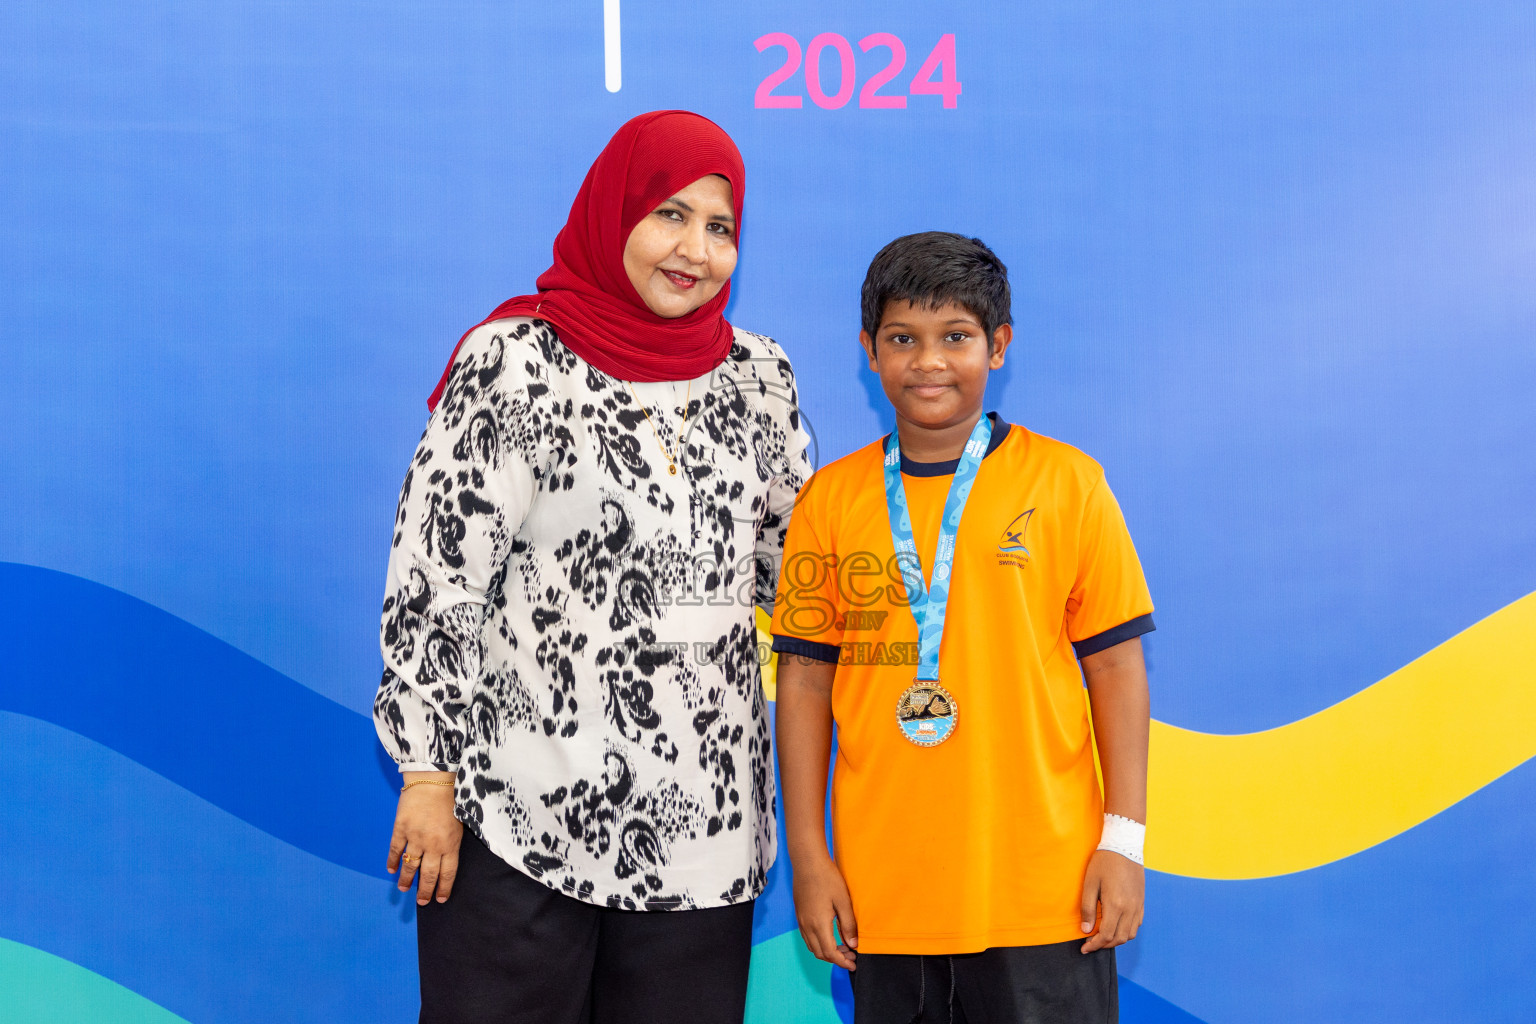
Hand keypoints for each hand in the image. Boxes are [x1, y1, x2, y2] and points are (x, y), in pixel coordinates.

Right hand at [387, 772, 462, 905]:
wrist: (433, 780)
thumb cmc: (451, 798)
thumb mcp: (460, 822)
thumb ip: (453, 841)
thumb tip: (446, 858)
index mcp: (450, 844)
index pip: (447, 873)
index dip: (443, 888)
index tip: (440, 899)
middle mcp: (433, 845)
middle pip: (428, 874)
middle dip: (425, 891)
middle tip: (422, 902)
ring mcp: (415, 838)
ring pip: (410, 865)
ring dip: (407, 879)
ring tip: (404, 889)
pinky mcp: (401, 829)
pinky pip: (396, 850)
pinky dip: (393, 861)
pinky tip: (392, 869)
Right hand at [791, 853, 858, 969]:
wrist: (807, 861)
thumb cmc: (827, 878)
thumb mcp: (843, 901)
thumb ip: (848, 924)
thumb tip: (853, 944)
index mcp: (818, 924)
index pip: (830, 953)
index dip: (842, 962)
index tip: (854, 964)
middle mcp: (807, 926)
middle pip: (820, 953)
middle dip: (836, 959)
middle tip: (852, 956)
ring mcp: (801, 920)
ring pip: (812, 946)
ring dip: (827, 952)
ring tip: (843, 947)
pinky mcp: (799, 914)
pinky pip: (808, 937)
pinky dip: (819, 943)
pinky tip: (830, 936)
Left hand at [1079, 849, 1143, 952]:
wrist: (1124, 846)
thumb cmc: (1104, 863)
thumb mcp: (1090, 883)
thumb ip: (1087, 908)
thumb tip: (1086, 930)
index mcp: (1116, 905)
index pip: (1106, 935)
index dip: (1094, 945)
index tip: (1084, 948)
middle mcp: (1130, 909)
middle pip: (1118, 938)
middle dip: (1104, 945)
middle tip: (1090, 944)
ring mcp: (1138, 906)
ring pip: (1129, 934)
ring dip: (1115, 940)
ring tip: (1102, 937)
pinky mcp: (1142, 902)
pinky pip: (1136, 924)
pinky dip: (1126, 931)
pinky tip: (1115, 927)